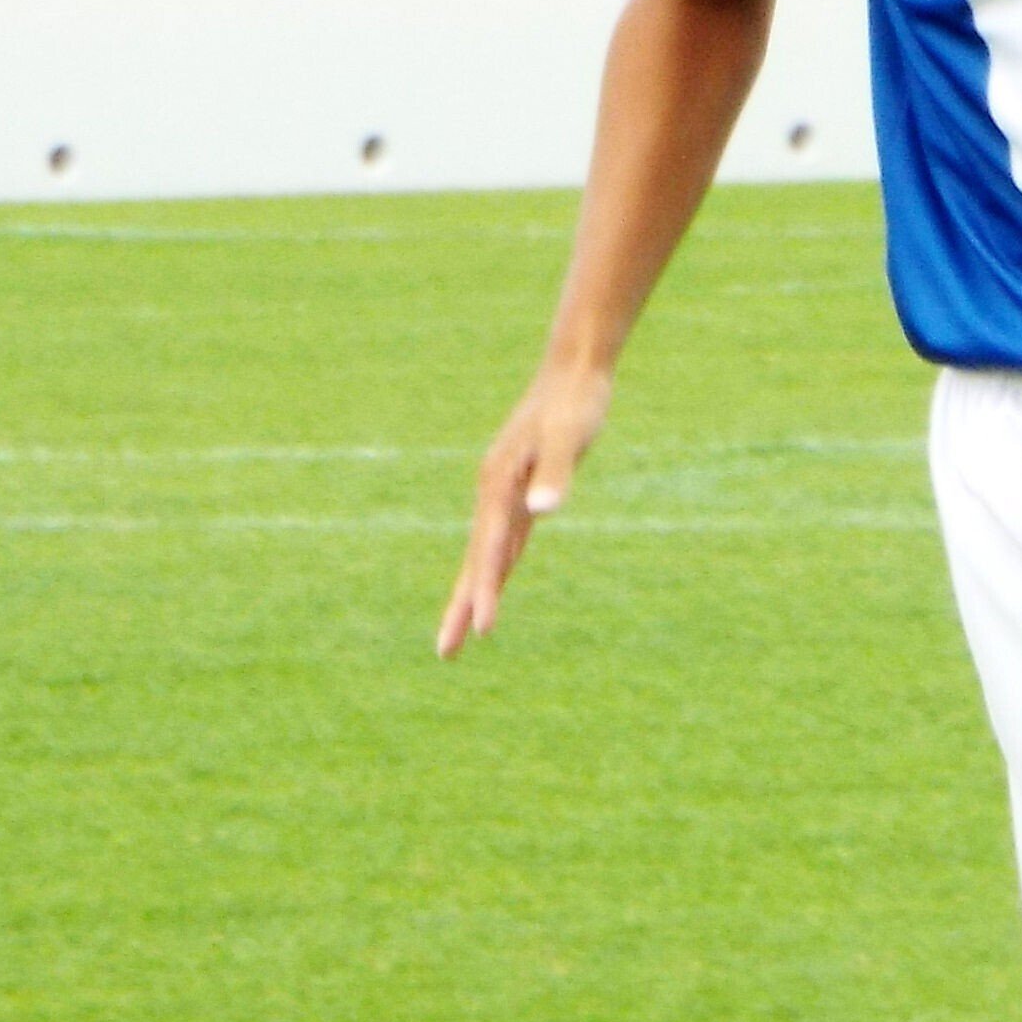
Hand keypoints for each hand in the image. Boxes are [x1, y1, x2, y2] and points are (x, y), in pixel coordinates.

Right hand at [436, 359, 614, 657]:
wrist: (575, 368)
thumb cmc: (576, 403)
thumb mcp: (569, 438)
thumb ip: (555, 474)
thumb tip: (541, 511)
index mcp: (499, 486)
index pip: (490, 551)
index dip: (486, 592)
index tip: (482, 632)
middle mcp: (494, 492)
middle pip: (476, 561)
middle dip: (463, 607)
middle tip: (446, 653)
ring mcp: (505, 491)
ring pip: (487, 553)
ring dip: (477, 591)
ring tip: (465, 631)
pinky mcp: (522, 487)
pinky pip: (505, 537)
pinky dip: (499, 564)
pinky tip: (498, 580)